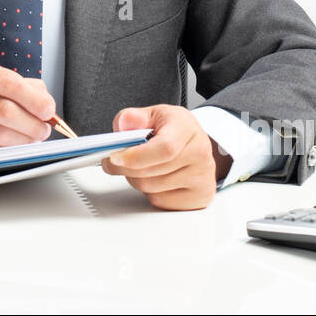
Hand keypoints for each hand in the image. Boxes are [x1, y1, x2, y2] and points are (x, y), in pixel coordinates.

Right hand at [0, 56, 57, 164]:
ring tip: (32, 138)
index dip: (34, 98)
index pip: (8, 82)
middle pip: (5, 109)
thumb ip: (11, 84)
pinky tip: (12, 147)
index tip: (48, 109)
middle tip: (44, 129)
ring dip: (23, 139)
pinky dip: (6, 150)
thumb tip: (43, 96)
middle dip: (32, 123)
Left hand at [101, 105, 230, 210]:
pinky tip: (155, 177)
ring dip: (136, 180)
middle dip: (125, 168)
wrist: (195, 142)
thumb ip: (133, 117)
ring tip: (139, 166)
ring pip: (151, 189)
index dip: (135, 156)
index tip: (115, 157)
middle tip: (114, 162)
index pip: (163, 148)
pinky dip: (150, 192)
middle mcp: (199, 154)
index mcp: (186, 129)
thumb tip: (123, 125)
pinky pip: (160, 201)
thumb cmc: (174, 128)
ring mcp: (202, 178)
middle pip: (151, 172)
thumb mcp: (153, 114)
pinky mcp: (199, 197)